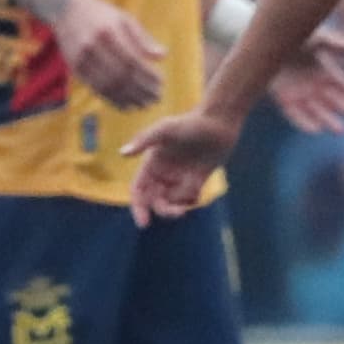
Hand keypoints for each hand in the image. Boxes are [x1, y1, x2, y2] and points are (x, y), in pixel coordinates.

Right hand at [51, 0, 166, 109]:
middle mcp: (92, 47)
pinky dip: (113, 99)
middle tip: (157, 98)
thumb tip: (163, 56)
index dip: (147, 75)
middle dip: (141, 90)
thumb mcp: (124, 19)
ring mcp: (81, 59)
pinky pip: (95, 88)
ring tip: (145, 104)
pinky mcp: (74, 68)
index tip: (162, 83)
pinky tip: (127, 105)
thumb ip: (143, 39)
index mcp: (108, 33)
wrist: (65, 9)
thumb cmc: (101, 14)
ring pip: (107, 85)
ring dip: (128, 98)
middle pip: (120, 76)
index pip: (131, 60)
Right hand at [120, 105, 238, 225]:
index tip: (144, 222)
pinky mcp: (197, 178)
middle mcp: (163, 172)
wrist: (219, 121)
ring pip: (172, 201)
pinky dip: (190, 202)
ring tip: (187, 205)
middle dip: (162, 210)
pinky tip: (196, 195)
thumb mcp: (165, 129)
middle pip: (155, 200)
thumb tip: (123, 153)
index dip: (138, 207)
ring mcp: (180, 176)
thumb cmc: (191, 123)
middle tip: (177, 212)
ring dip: (177, 208)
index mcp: (151, 164)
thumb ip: (144, 140)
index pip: (138, 191)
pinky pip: (189, 198)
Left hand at [261, 23, 343, 133]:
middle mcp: (316, 87)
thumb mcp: (321, 40)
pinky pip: (295, 114)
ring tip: (342, 130)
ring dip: (329, 120)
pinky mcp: (283, 99)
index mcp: (327, 73)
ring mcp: (300, 94)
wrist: (265, 40)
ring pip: (318, 111)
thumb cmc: (294, 36)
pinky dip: (304, 122)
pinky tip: (316, 130)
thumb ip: (343, 45)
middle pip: (337, 102)